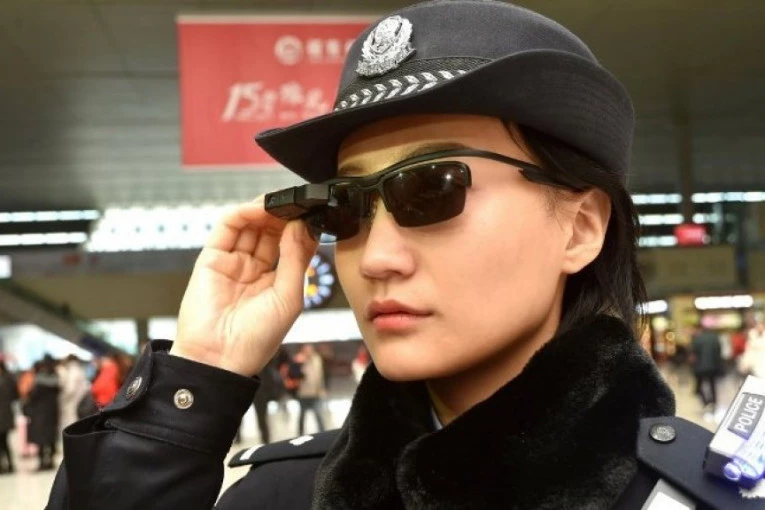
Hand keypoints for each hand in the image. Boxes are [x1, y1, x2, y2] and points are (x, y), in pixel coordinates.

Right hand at [171, 196, 317, 375]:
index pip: (291, 245)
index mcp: (276, 282)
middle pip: (271, 231)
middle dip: (285, 214)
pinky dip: (243, 213)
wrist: (219, 359)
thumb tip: (301, 226)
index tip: (315, 212)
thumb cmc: (256, 339)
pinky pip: (227, 227)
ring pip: (251, 225)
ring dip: (266, 209)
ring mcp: (233, 262)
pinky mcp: (212, 258)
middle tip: (299, 201)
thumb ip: (295, 259)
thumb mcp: (289, 297)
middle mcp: (254, 269)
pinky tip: (259, 208)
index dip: (301, 228)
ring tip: (281, 202)